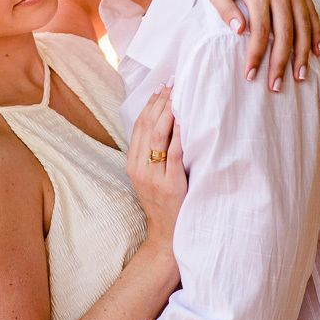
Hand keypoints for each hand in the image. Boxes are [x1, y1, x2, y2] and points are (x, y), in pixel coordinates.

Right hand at [125, 85, 185, 251]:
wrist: (168, 236)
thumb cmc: (165, 204)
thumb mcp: (150, 178)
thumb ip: (152, 155)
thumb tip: (163, 123)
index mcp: (132, 164)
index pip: (138, 126)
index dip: (150, 104)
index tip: (162, 87)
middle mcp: (138, 169)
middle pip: (146, 126)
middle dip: (161, 101)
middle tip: (174, 83)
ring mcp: (153, 177)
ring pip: (157, 135)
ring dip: (169, 111)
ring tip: (180, 94)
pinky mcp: (170, 185)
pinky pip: (174, 153)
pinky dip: (180, 133)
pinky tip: (187, 119)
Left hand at [209, 0, 319, 91]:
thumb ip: (225, 10)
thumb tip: (239, 32)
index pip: (260, 32)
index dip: (256, 56)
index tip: (250, 75)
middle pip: (284, 34)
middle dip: (280, 63)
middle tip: (276, 86)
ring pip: (303, 27)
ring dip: (302, 54)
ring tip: (300, 77)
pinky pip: (313, 15)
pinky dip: (316, 35)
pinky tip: (318, 53)